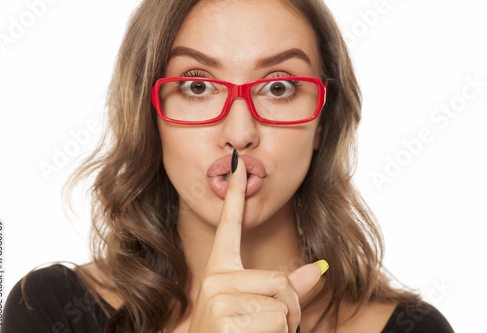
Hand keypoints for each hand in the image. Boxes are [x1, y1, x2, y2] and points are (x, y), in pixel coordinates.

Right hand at [188, 150, 327, 332]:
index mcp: (221, 272)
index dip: (235, 195)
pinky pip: (277, 320)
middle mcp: (215, 278)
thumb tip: (321, 267)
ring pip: (282, 304)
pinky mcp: (225, 314)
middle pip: (280, 281)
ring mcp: (218, 296)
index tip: (239, 164)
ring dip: (281, 329)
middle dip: (287, 311)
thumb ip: (288, 289)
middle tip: (262, 330)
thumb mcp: (256, 312)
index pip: (230, 226)